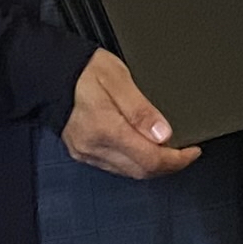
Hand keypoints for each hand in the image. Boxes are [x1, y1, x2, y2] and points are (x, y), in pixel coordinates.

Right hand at [65, 49, 199, 180]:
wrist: (50, 74)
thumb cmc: (82, 71)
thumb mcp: (118, 78)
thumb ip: (141, 109)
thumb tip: (162, 134)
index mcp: (105, 128)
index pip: (150, 159)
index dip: (177, 160)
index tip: (192, 151)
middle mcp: (95, 147)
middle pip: (142, 171)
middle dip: (168, 165)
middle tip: (185, 152)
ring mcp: (87, 152)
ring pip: (130, 172)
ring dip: (152, 165)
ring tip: (169, 150)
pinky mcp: (83, 152)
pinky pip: (115, 167)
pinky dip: (135, 162)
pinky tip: (143, 149)